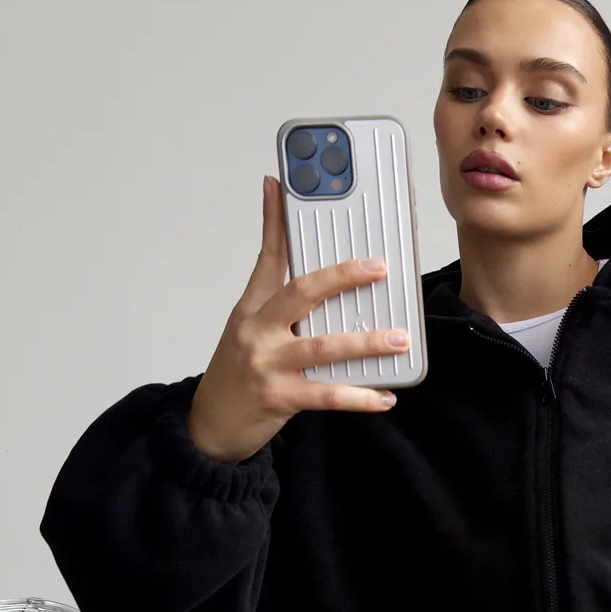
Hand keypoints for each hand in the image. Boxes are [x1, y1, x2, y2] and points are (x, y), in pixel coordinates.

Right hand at [188, 175, 407, 462]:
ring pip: (323, 346)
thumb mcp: (248, 330)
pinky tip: (385, 397)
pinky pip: (328, 395)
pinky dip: (360, 397)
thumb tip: (303, 271)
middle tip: (380, 268)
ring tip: (400, 338)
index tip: (283, 185)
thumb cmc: (238, 374)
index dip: (275, 219)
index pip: (268, 257)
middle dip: (342, 277)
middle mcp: (258, 331)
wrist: (210, 426)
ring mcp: (268, 365)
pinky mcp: (280, 398)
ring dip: (366, 342)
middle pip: (301, 293)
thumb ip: (277, 300)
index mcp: (252, 309)